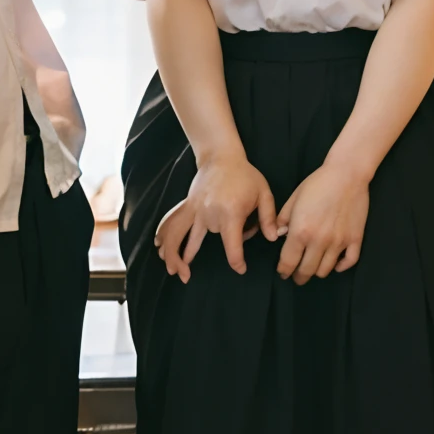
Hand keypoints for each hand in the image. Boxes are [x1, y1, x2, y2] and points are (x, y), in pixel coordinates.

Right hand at [155, 152, 277, 281]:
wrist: (221, 156)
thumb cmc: (245, 175)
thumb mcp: (264, 193)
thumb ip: (268, 217)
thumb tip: (273, 238)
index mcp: (229, 213)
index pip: (231, 245)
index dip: (236, 261)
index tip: (241, 269)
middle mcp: (208, 213)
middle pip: (200, 242)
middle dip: (193, 256)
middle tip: (187, 277)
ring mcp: (195, 209)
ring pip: (177, 233)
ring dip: (171, 252)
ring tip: (171, 270)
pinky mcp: (188, 205)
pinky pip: (173, 221)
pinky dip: (164, 233)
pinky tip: (159, 246)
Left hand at [275, 162, 369, 283]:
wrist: (346, 174)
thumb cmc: (317, 183)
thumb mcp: (294, 198)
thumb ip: (283, 219)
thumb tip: (279, 236)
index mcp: (301, 231)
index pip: (289, 261)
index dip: (284, 270)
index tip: (282, 273)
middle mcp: (319, 241)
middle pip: (307, 270)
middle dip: (299, 276)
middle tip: (296, 276)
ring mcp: (339, 242)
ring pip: (326, 270)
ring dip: (317, 271)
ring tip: (313, 267)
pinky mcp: (355, 239)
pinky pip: (349, 262)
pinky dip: (341, 267)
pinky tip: (335, 264)